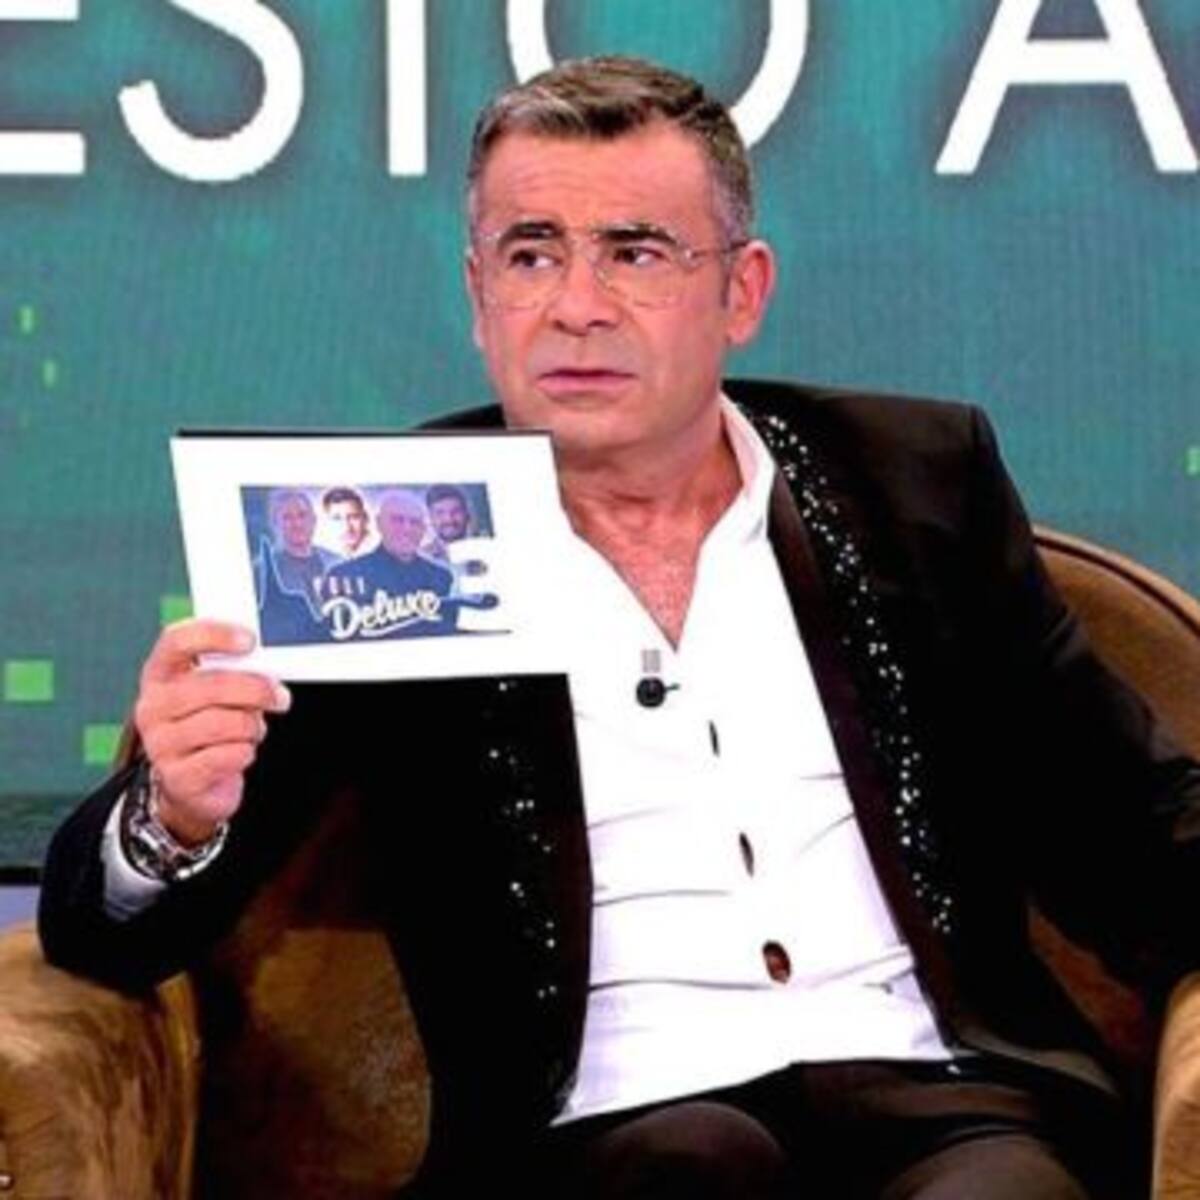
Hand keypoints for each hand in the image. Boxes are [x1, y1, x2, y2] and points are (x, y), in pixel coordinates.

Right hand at [134, 619, 290, 845]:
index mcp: (159, 675)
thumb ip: (232, 672)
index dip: (215, 635)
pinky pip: (230, 755)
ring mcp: (160, 743)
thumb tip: (266, 666)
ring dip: (252, 726)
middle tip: (279, 696)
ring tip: (252, 730)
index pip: (177, 641)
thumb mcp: (214, 693)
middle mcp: (152, 706)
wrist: (191, 783)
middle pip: (212, 685)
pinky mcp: (178, 776)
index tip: (250, 641)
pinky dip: (246, 752)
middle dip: (256, 690)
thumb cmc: (208, 725)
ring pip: (227, 723)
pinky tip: (241, 751)